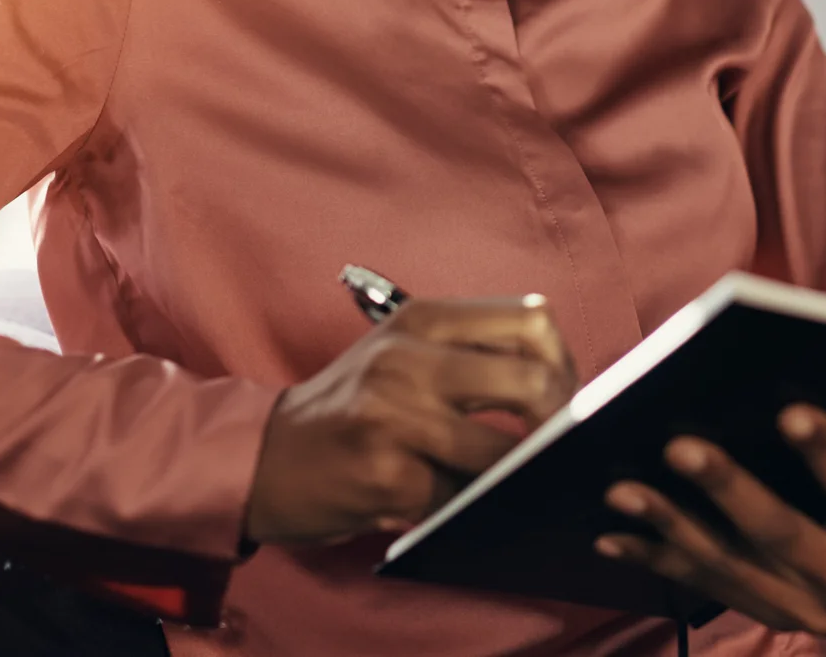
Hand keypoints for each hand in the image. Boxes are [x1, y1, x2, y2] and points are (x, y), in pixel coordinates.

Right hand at [244, 296, 574, 545]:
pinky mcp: (383, 474)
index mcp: (423, 318)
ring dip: (511, 476)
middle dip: (556, 422)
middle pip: (531, 379)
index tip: (560, 396)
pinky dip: (467, 507)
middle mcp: (408, 358)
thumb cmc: (349, 405)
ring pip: (501, 451)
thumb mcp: (402, 352)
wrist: (263, 456)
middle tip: (549, 445)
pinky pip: (458, 498)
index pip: (531, 320)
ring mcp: (394, 415)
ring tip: (500, 479)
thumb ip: (471, 353)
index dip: (562, 363)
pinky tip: (454, 501)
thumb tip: (559, 386)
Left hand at [597, 393, 825, 634]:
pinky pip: (705, 585)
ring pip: (730, 566)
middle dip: (729, 492)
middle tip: (679, 444)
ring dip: (672, 527)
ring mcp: (804, 604)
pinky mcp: (767, 608)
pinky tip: (613, 531)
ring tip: (621, 486)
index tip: (793, 410)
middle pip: (782, 537)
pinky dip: (658, 556)